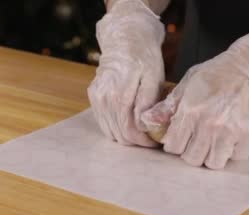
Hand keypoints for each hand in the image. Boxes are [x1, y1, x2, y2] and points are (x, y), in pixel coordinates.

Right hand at [88, 0, 164, 146]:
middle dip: (136, 140)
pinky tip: (129, 122)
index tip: (155, 141)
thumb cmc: (144, 57)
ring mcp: (96, 98)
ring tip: (141, 130)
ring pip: (110, 131)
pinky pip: (104, 122)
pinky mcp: (93, 96)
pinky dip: (116, 127)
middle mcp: (104, 99)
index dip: (143, 141)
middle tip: (150, 137)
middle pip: (119, 134)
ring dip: (126, 135)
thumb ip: (147, 102)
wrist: (125, 38)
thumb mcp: (154, 77)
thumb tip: (142, 125)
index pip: (130, 132)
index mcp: (120, 96)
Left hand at [142, 17, 248, 168]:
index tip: (182, 137)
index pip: (173, 147)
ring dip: (212, 154)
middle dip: (192, 151)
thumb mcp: (188, 84)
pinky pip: (236, 157)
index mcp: (191, 111)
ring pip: (213, 163)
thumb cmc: (218, 74)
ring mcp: (231, 132)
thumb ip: (168, 106)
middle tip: (198, 139)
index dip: (175, 143)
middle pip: (191, 159)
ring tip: (215, 140)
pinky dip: (233, 151)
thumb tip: (145, 121)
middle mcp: (210, 124)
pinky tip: (232, 136)